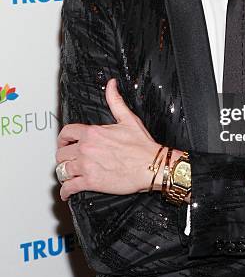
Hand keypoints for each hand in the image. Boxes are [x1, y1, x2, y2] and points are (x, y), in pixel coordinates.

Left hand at [56, 78, 159, 200]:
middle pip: (61, 152)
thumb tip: (111, 85)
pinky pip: (69, 187)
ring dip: (63, 172)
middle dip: (63, 155)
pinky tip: (67, 192)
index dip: (63, 138)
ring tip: (67, 174)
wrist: (151, 165)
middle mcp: (86, 148)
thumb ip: (115, 100)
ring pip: (62, 170)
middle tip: (67, 158)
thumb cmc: (142, 145)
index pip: (66, 133)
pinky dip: (65, 191)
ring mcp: (87, 166)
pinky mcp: (91, 182)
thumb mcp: (128, 118)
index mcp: (93, 133)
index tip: (64, 141)